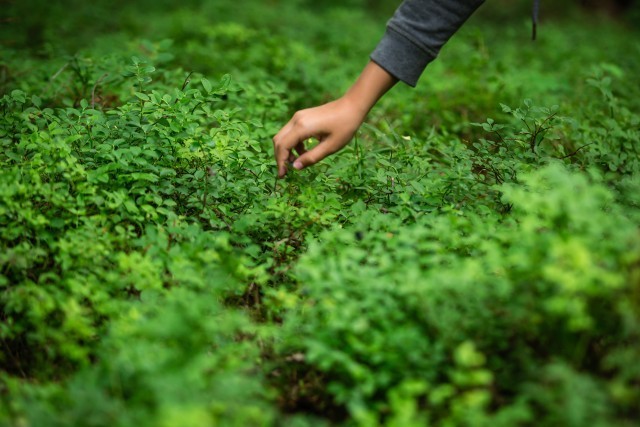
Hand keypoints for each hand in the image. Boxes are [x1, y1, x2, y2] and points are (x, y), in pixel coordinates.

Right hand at [272, 61, 397, 177]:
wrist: (352, 105)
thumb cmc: (345, 126)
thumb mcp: (330, 146)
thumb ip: (311, 157)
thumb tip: (295, 167)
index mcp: (302, 127)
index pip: (283, 146)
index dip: (281, 162)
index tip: (283, 175)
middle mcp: (296, 120)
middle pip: (278, 140)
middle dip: (280, 157)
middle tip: (285, 172)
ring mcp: (298, 116)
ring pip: (283, 135)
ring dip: (286, 150)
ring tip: (297, 162)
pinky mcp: (302, 116)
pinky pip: (291, 132)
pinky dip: (293, 143)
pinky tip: (303, 152)